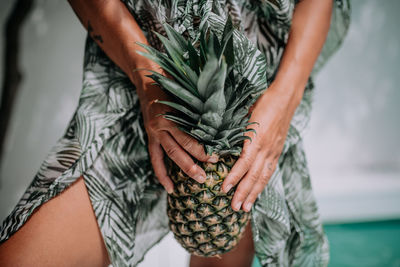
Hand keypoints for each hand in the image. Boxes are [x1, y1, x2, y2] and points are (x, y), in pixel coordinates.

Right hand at [137, 72, 218, 193]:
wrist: (147, 81)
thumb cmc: (172, 84)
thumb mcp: (187, 92)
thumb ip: (200, 105)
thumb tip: (222, 118)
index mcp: (171, 113)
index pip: (189, 136)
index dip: (202, 148)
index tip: (217, 156)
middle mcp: (161, 124)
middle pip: (180, 148)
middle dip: (196, 162)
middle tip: (209, 176)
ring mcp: (154, 132)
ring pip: (170, 155)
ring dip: (184, 169)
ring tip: (199, 181)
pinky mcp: (151, 137)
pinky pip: (156, 160)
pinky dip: (162, 174)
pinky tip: (170, 188)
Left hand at [222, 81, 303, 211]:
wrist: (284, 99)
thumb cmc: (261, 102)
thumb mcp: (244, 113)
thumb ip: (234, 128)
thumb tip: (216, 139)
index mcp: (256, 139)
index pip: (243, 163)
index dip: (234, 177)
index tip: (224, 189)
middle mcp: (266, 149)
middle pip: (254, 175)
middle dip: (244, 192)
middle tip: (234, 207)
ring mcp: (273, 152)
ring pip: (263, 177)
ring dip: (254, 193)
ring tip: (246, 207)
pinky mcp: (277, 152)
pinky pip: (269, 172)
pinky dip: (262, 184)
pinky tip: (257, 192)